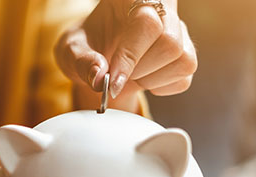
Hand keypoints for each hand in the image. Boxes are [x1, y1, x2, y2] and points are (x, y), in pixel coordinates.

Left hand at [54, 0, 196, 106]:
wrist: (98, 56)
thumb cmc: (86, 45)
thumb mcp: (71, 50)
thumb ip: (81, 61)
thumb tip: (99, 78)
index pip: (146, 23)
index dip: (130, 55)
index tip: (112, 80)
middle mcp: (163, 10)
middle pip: (170, 43)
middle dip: (139, 69)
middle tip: (116, 75)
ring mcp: (178, 32)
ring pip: (183, 60)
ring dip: (150, 79)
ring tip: (129, 75)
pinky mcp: (185, 55)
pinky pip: (184, 78)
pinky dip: (160, 88)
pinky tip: (142, 79)